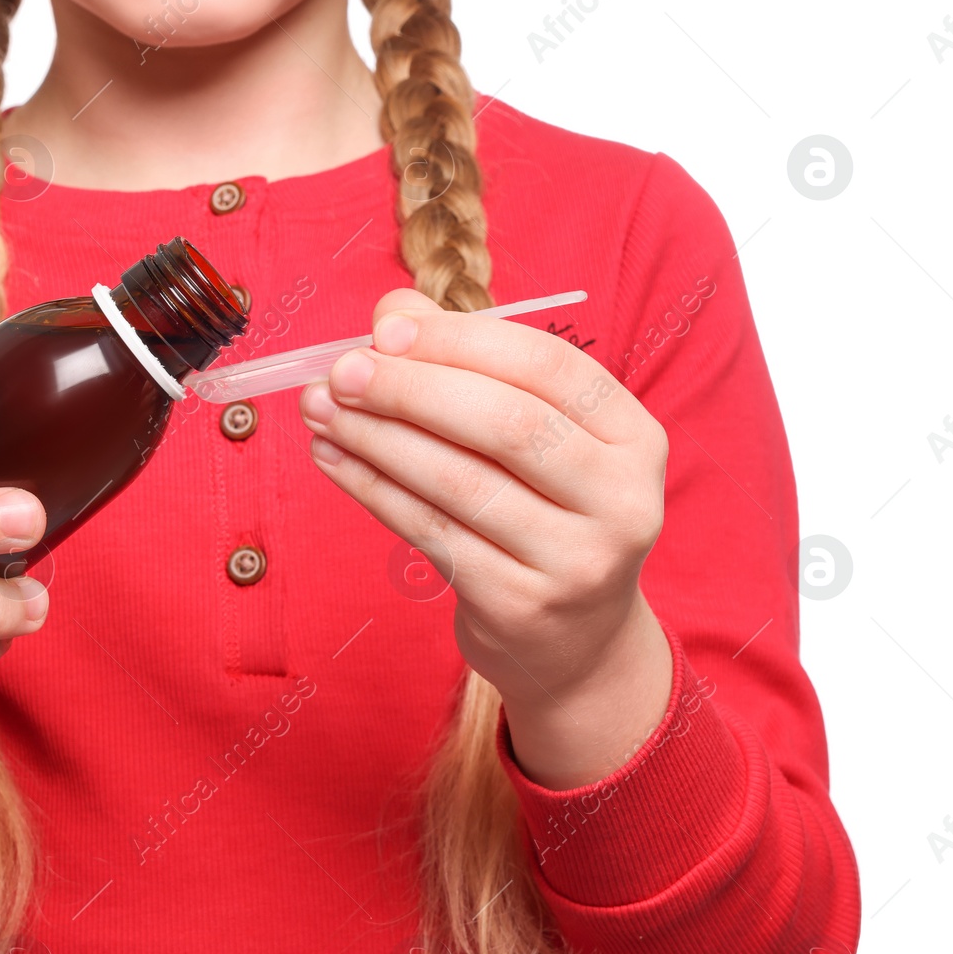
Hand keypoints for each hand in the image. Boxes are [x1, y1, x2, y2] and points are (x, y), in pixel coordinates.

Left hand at [298, 289, 674, 788]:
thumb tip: (392, 311)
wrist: (574, 642)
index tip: (383, 330)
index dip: (458, 340)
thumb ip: (468, 362)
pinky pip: (429, 532)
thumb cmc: (541, 509)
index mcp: (634, 437)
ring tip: (318, 409)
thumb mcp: (531, 434)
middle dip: (410, 389)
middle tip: (339, 371)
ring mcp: (576, 560)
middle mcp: (622, 499)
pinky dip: (371, 488)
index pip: (546, 366)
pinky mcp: (520, 605)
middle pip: (505, 422)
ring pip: (458, 481)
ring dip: (375, 438)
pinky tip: (331, 457)